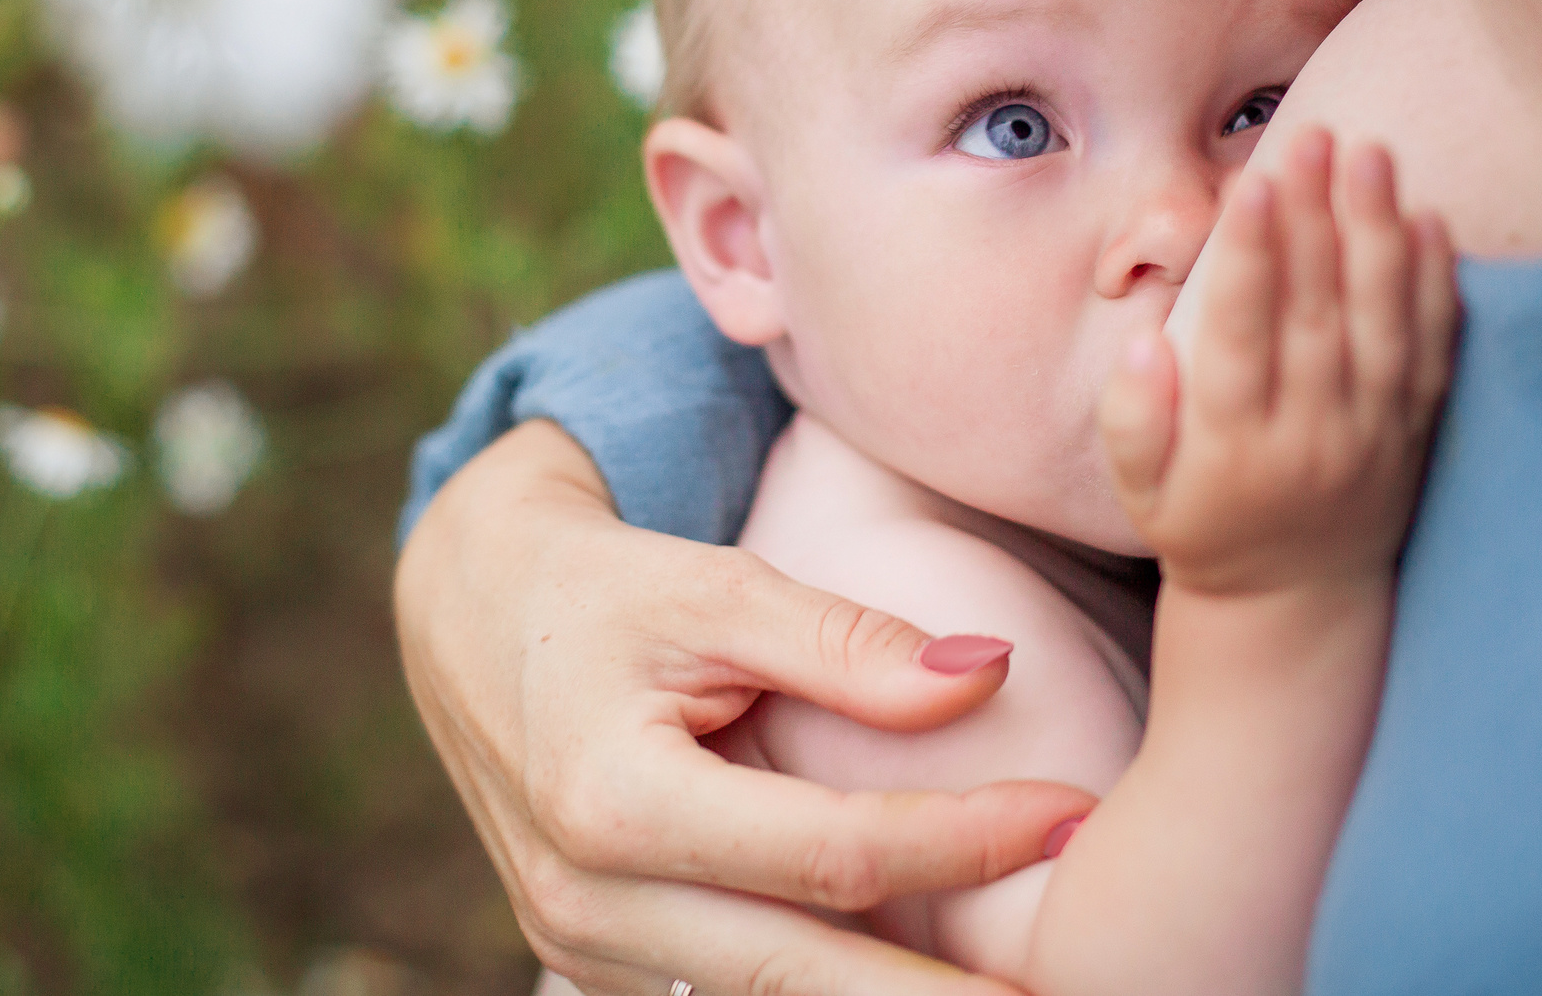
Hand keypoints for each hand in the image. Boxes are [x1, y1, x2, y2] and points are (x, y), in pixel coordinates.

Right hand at [393, 420, 1097, 995]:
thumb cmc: (604, 589)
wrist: (468, 617)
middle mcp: (588, 900)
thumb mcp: (716, 585)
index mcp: (615, 800)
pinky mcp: (594, 963)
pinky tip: (911, 986)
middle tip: (1073, 988)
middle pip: (803, 979)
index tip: (1070, 817)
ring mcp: (583, 948)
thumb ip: (846, 641)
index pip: (829, 853)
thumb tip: (986, 676)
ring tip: (1015, 994)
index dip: (962, 843)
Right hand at [1095, 129, 1456, 598]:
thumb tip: (1144, 344)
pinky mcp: (1416, 432)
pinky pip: (1434, 353)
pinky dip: (1436, 286)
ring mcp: (1373, 435)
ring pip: (1383, 324)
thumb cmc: (1202, 523)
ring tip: (1372, 153)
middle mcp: (1311, 439)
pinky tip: (1429, 220)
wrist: (1293, 601)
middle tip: (1315, 137)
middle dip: (1317, 220)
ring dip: (1379, 233)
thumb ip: (1134, 418)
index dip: (1250, 262)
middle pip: (1317, 315)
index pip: (1242, 339)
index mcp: (1233, 447)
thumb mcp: (1141, 491)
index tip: (1251, 188)